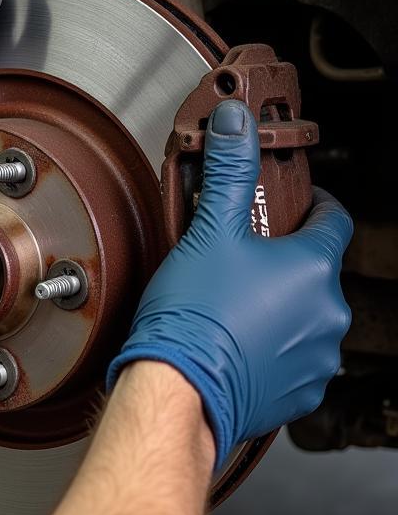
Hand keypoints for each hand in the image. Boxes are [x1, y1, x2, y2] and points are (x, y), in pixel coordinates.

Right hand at [108, 99, 352, 469]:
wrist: (179, 387)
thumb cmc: (193, 315)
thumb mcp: (208, 230)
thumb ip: (229, 171)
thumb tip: (236, 122)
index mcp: (313, 268)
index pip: (334, 219)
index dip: (315, 205)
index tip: (298, 204)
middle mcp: (328, 313)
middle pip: (315, 271)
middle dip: (284, 261)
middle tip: (242, 258)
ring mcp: (318, 357)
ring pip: (307, 316)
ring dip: (281, 306)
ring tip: (234, 304)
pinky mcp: (302, 392)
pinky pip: (295, 358)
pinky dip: (274, 347)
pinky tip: (238, 341)